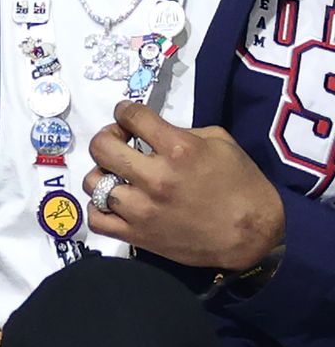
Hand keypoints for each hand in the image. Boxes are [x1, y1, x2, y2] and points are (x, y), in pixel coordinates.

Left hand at [83, 101, 284, 270]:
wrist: (254, 235)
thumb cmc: (241, 184)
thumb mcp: (220, 142)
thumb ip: (180, 131)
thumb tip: (151, 130)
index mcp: (178, 150)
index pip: (132, 116)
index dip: (125, 111)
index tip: (127, 115)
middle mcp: (155, 178)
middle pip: (102, 146)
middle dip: (107, 136)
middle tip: (118, 141)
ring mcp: (143, 209)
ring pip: (93, 182)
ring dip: (101, 173)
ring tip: (116, 174)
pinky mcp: (139, 236)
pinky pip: (96, 220)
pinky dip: (98, 208)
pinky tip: (113, 201)